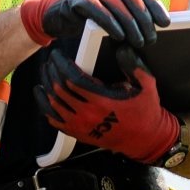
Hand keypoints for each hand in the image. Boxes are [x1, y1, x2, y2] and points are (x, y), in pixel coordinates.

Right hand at [17, 0, 168, 47]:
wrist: (50, 14)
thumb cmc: (83, 17)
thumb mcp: (106, 13)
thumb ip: (122, 15)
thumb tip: (147, 30)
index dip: (156, 8)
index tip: (166, 23)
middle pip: (133, 0)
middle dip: (145, 21)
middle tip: (151, 39)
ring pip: (118, 6)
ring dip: (131, 26)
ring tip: (138, 41)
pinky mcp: (79, 0)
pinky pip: (99, 12)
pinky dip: (111, 24)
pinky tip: (118, 36)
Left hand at [37, 46, 179, 163]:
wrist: (144, 140)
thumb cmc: (145, 112)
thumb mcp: (146, 85)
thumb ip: (134, 66)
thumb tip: (123, 49)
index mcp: (101, 101)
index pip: (72, 79)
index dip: (61, 64)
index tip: (57, 55)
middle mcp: (87, 114)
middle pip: (58, 89)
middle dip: (51, 71)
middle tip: (50, 60)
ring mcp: (80, 126)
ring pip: (53, 104)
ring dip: (46, 86)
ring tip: (45, 73)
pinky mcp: (78, 134)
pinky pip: (54, 120)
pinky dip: (45, 107)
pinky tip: (43, 95)